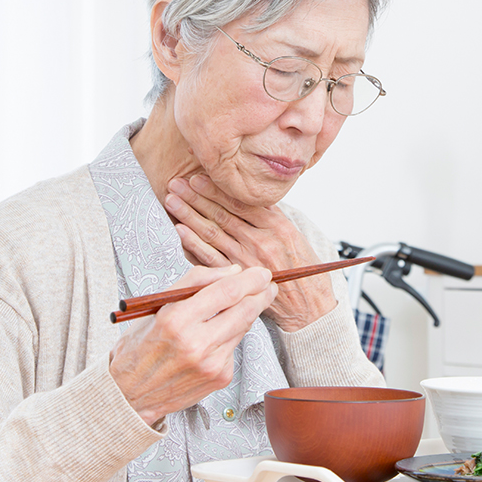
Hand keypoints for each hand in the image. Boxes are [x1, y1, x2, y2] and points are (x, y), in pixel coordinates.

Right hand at [108, 264, 277, 425]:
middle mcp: (196, 343)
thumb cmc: (141, 346)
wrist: (131, 394)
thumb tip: (232, 272)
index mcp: (175, 320)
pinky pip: (234, 347)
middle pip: (244, 310)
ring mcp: (211, 363)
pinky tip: (218, 335)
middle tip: (268, 285)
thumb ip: (194, 283)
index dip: (250, 280)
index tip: (261, 273)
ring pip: (243, 327)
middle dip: (261, 294)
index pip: (226, 292)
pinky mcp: (219, 377)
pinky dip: (230, 336)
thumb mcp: (156, 306)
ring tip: (249, 302)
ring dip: (249, 312)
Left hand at [164, 174, 336, 331]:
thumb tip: (247, 196)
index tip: (197, 178)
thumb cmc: (302, 268)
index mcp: (275, 226)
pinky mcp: (238, 277)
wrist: (308, 303)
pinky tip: (181, 231)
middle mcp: (260, 240)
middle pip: (222, 214)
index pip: (239, 201)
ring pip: (213, 233)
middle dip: (196, 197)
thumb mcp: (295, 234)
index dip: (216, 189)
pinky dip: (195, 244)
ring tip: (172, 201)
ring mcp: (247, 260)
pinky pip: (212, 258)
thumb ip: (271, 215)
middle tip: (177, 184)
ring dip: (190, 215)